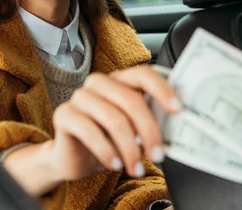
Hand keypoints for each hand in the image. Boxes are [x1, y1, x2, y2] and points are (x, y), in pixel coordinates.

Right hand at [47, 64, 182, 180]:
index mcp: (119, 80)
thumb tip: (176, 129)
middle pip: (130, 100)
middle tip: (158, 155)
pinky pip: (89, 131)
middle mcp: (99, 83)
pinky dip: (106, 151)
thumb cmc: (108, 141)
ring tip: (136, 168)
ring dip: (129, 148)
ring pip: (112, 118)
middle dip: (149, 131)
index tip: (178, 109)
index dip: (162, 89)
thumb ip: (149, 122)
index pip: (143, 74)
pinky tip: (114, 165)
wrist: (75, 159)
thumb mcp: (133, 131)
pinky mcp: (63, 114)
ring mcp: (79, 96)